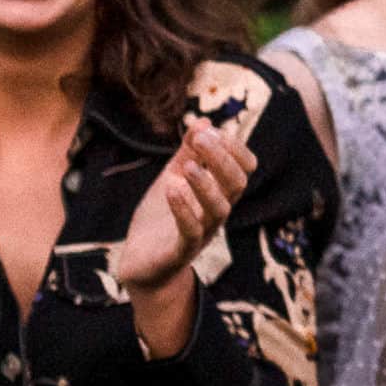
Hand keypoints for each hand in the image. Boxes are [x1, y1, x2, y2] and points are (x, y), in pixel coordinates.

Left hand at [113, 121, 255, 294]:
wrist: (140, 264)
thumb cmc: (159, 220)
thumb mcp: (171, 178)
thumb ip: (187, 152)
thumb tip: (203, 120)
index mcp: (219, 193)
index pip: (244, 167)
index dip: (233, 146)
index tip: (208, 130)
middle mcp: (216, 212)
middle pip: (237, 184)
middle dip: (222, 158)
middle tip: (201, 138)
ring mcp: (202, 232)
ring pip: (220, 208)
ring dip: (206, 183)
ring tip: (187, 165)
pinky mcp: (181, 251)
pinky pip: (191, 231)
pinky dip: (183, 209)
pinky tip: (170, 188)